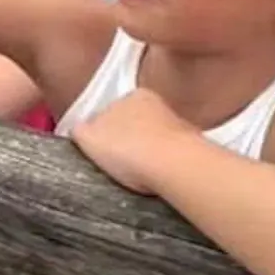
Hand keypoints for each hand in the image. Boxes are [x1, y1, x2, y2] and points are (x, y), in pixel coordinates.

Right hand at [69, 88, 197, 194]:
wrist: (175, 166)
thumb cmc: (128, 148)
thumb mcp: (87, 137)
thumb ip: (80, 129)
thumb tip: (80, 130)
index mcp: (132, 95)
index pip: (111, 111)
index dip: (103, 133)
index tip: (102, 152)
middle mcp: (157, 104)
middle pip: (134, 124)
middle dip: (128, 140)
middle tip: (119, 165)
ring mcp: (178, 125)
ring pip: (154, 139)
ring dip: (148, 152)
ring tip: (139, 177)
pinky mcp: (194, 147)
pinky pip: (171, 155)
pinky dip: (164, 164)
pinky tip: (158, 179)